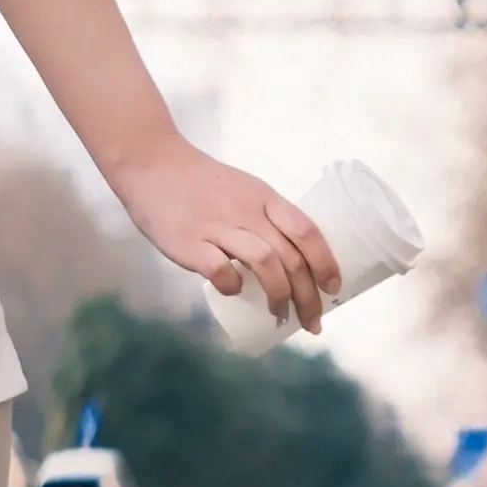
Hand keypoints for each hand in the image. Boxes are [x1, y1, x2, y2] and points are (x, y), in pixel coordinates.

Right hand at [108, 135, 339, 332]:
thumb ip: (263, 220)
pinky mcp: (189, 242)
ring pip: (264, 263)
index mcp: (265, 199)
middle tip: (313, 322)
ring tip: (280, 316)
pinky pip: (219, 270)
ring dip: (279, 295)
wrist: (152, 164)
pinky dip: (232, 285)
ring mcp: (217, 227)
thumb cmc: (202, 184)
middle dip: (308, 296)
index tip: (334, 289)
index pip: (307, 231)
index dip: (326, 263)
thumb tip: (288, 264)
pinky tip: (233, 290)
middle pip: (291, 258)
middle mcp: (247, 213)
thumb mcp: (244, 191)